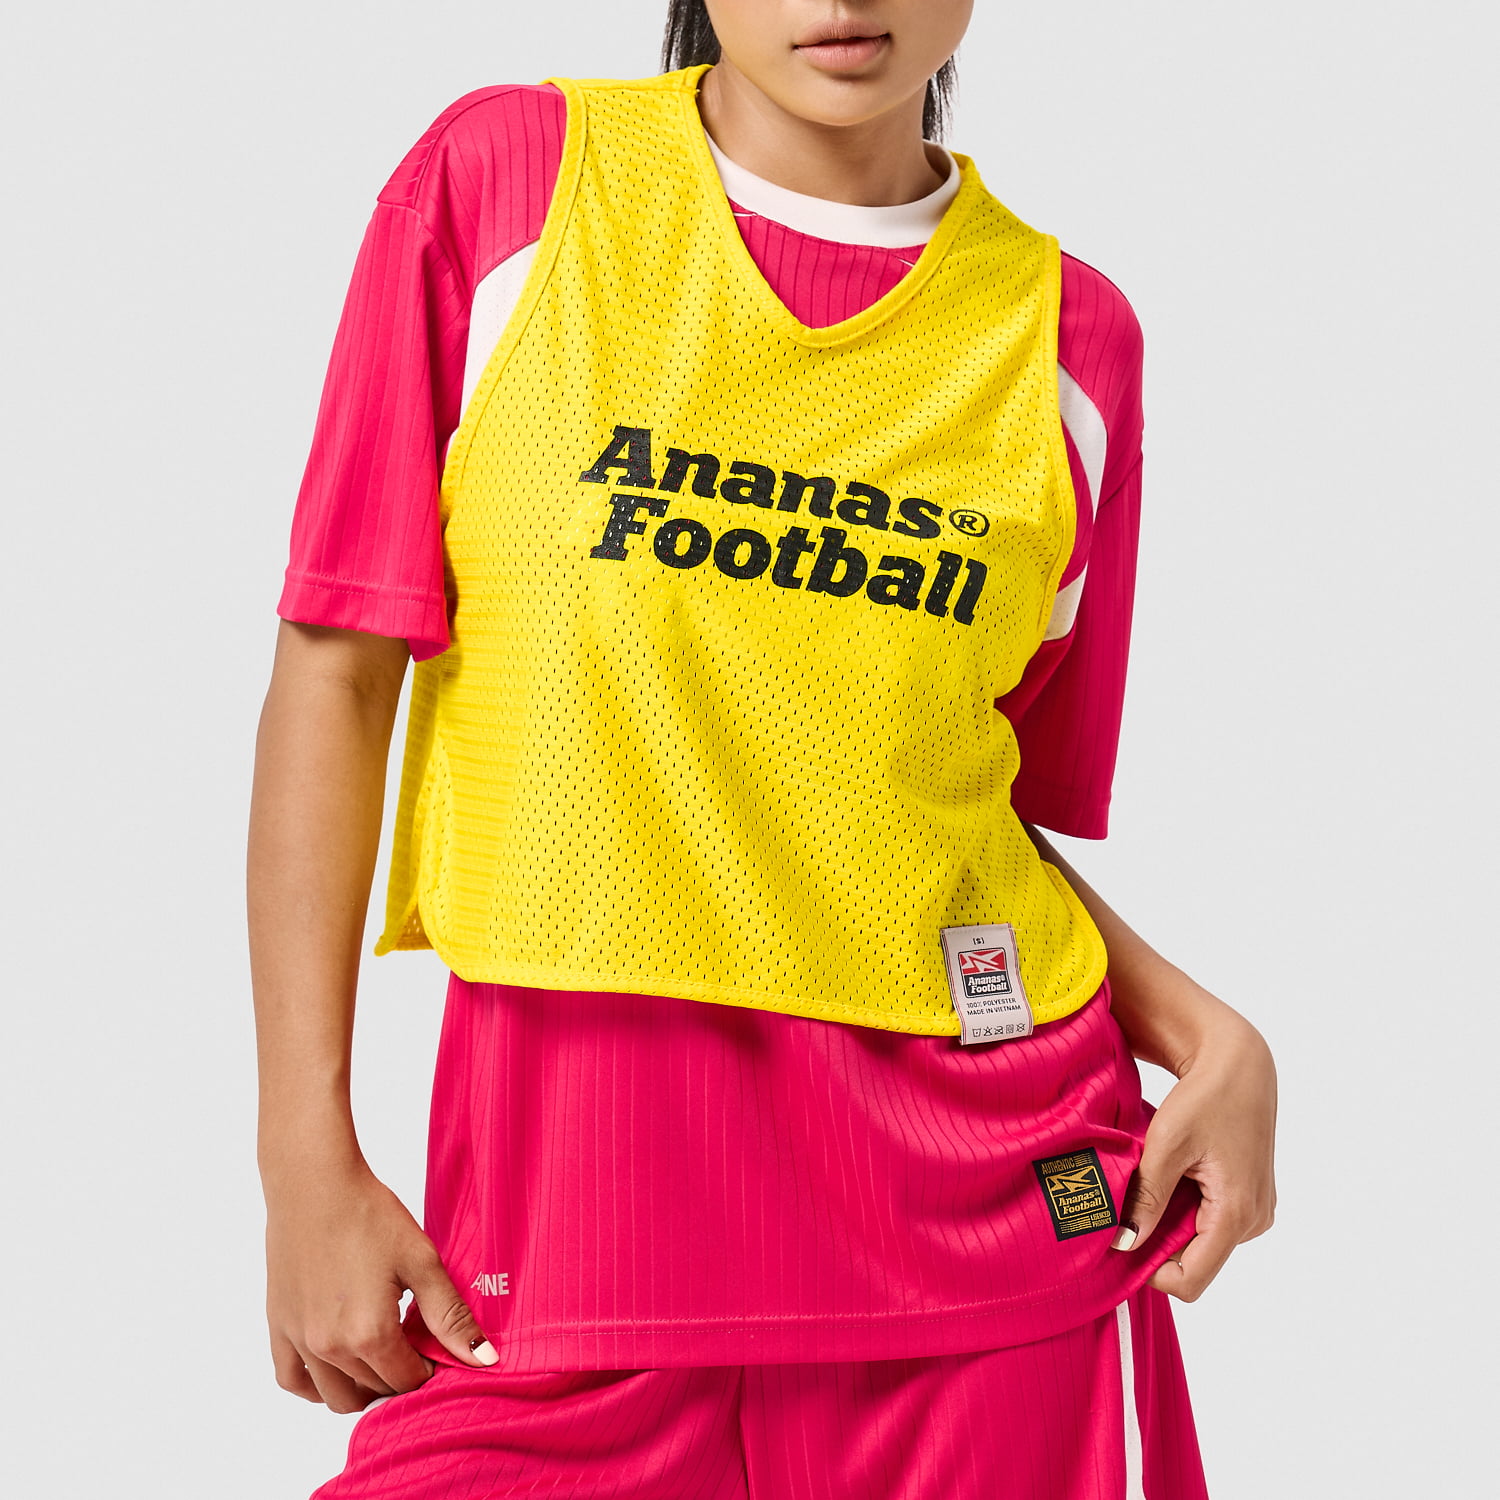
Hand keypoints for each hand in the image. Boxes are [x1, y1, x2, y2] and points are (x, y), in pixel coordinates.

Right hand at [264, 1162, 495, 1411]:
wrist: (315, 1184)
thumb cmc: (369, 1214)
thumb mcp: (422, 1261)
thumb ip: (451, 1316)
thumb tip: (484, 1358)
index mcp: (370, 1334)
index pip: (407, 1380)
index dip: (428, 1368)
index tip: (435, 1347)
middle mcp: (330, 1347)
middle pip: (373, 1389)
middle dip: (398, 1376)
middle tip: (412, 1345)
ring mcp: (300, 1340)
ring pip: (334, 1396)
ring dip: (361, 1388)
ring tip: (380, 1356)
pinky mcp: (279, 1326)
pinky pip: (292, 1380)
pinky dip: (315, 1385)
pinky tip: (337, 1367)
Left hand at [1112, 1009, 1277, 1300]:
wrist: (1239, 1065)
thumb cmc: (1205, 1097)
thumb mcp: (1167, 1145)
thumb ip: (1147, 1199)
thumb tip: (1124, 1244)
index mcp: (1236, 1213)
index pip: (1191, 1280)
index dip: (1152, 1272)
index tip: (1120, 1241)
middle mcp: (1253, 1221)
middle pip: (1195, 1262)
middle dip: (1157, 1245)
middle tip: (1126, 1209)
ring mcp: (1255, 1211)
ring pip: (1201, 1242)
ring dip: (1170, 1224)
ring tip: (1149, 1185)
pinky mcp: (1249, 1198)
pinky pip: (1211, 1222)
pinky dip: (1184, 1210)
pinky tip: (1170, 1180)